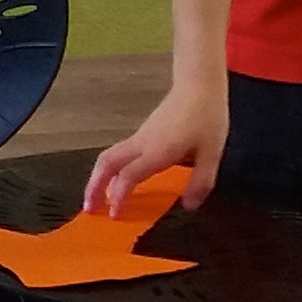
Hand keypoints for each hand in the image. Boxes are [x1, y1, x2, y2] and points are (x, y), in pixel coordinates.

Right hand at [86, 79, 226, 215]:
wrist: (199, 86)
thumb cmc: (207, 117)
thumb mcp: (212, 153)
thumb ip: (201, 181)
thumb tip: (189, 205)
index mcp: (158, 151)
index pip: (129, 176)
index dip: (119, 197)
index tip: (115, 215)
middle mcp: (142, 144)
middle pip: (107, 164)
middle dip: (94, 187)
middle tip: (90, 208)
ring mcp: (139, 137)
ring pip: (109, 157)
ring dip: (98, 178)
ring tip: (96, 197)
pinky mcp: (141, 134)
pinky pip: (119, 154)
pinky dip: (111, 170)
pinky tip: (118, 180)